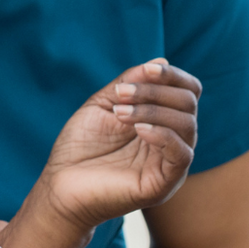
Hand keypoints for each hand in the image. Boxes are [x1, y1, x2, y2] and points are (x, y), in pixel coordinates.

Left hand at [35, 59, 200, 234]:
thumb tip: (160, 61)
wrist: (60, 186)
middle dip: (155, 91)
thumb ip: (130, 83)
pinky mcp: (164, 185)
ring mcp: (170, 164)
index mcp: (161, 122)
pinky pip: (182, 155)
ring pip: (187, 125)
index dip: (173, 76)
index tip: (147, 70)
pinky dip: (163, 135)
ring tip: (119, 113)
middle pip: (188, 104)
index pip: (187, 92)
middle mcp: (171, 141)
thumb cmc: (80, 146)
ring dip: (152, 110)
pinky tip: (138, 129)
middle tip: (120, 95)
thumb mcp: (104, 104)